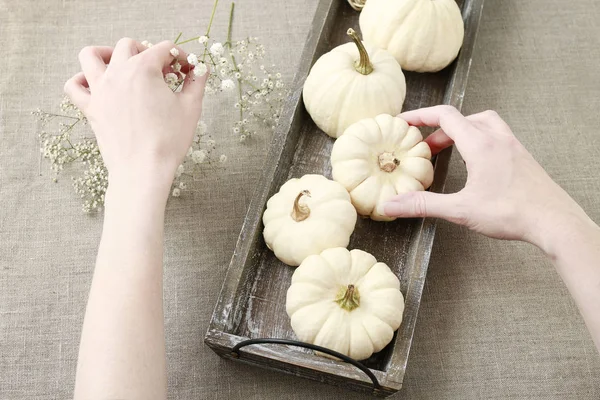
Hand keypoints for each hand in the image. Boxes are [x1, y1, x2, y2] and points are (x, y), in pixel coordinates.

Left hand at [64, 38, 206, 195]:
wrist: (143, 170)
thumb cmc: (169, 140)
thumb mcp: (191, 108)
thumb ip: (197, 83)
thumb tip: (201, 70)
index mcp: (144, 68)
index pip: (164, 48)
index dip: (180, 57)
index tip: (187, 71)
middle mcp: (118, 72)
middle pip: (129, 45)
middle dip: (148, 52)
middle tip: (162, 71)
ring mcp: (100, 89)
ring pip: (92, 55)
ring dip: (106, 53)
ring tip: (120, 63)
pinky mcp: (90, 108)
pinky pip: (73, 86)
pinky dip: (81, 79)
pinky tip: (95, 84)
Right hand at [383, 105, 588, 251]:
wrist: (554, 222)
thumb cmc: (512, 213)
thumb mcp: (460, 210)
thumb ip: (423, 205)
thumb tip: (392, 205)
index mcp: (480, 145)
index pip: (446, 116)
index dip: (421, 115)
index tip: (404, 121)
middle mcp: (498, 139)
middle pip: (463, 118)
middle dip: (438, 129)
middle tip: (424, 148)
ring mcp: (513, 146)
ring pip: (482, 123)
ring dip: (461, 130)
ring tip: (449, 149)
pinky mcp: (522, 157)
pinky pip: (496, 136)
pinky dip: (478, 140)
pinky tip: (474, 162)